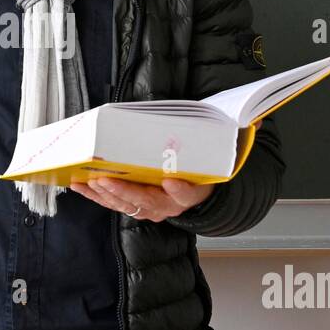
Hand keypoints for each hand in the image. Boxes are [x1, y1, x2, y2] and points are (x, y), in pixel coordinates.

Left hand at [68, 119, 262, 220]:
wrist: (196, 191)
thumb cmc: (198, 167)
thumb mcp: (212, 153)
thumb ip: (221, 137)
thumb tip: (249, 120)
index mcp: (193, 192)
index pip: (187, 193)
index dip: (179, 190)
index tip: (170, 180)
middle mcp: (170, 205)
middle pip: (148, 202)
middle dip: (126, 191)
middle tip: (108, 179)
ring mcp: (150, 208)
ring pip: (126, 205)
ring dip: (105, 194)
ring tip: (88, 181)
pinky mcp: (134, 206)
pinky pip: (113, 203)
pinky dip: (95, 195)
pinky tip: (79, 185)